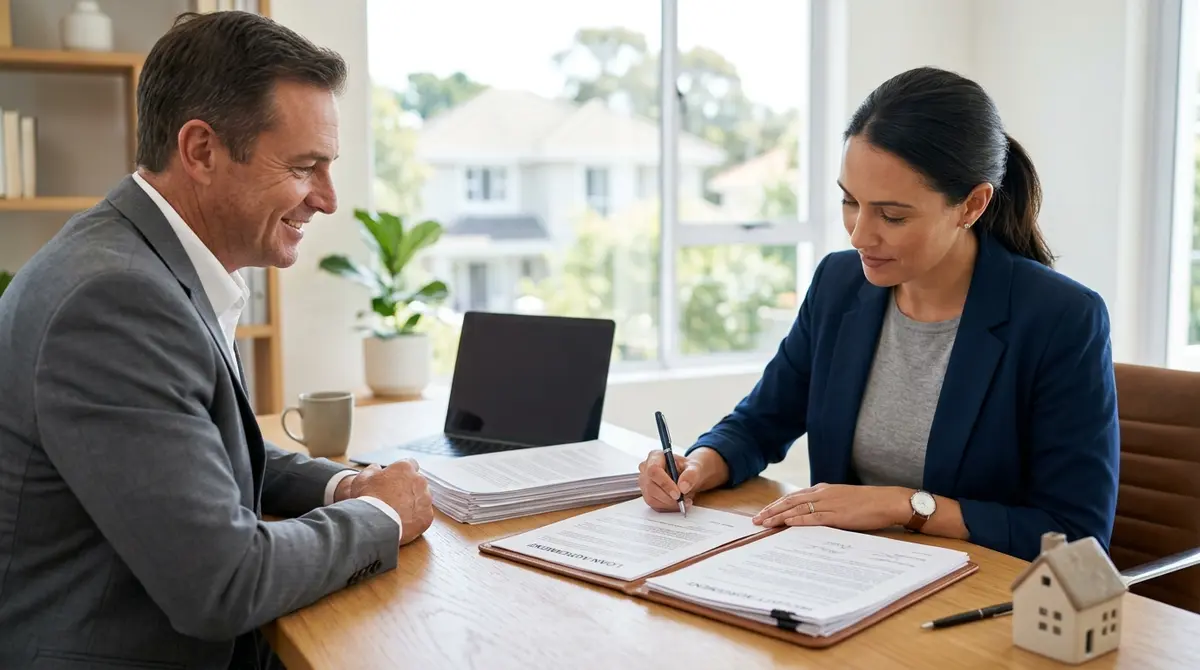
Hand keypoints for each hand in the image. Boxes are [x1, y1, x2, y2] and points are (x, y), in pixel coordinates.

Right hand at [346, 459, 433, 545]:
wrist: (375, 524)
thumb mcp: (363, 478)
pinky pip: (423, 515)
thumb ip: (372, 469)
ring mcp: (425, 499)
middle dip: (408, 488)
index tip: (396, 479)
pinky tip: (403, 522)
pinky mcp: (427, 516)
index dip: (402, 472)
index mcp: (405, 468)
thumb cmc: (368, 499)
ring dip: (413, 503)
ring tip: (397, 512)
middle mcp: (419, 481)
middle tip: (393, 498)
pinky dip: (415, 518)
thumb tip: (376, 468)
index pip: (410, 463)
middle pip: (417, 482)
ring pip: (422, 499)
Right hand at [638, 450, 702, 512]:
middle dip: (668, 497)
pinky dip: (668, 507)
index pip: (653, 470)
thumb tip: (683, 486)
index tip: (678, 494)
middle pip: (651, 486)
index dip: (665, 483)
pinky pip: (654, 505)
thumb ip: (691, 475)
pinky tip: (678, 503)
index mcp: (655, 456)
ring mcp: (644, 482)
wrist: (688, 477)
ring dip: (669, 504)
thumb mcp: (695, 468)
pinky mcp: (647, 494)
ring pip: (651, 498)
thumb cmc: (689, 469)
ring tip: (684, 501)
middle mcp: (646, 468)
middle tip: (684, 501)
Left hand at [752, 483, 911, 530]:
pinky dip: (797, 520)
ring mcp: (829, 504)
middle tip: (756, 519)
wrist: (887, 501)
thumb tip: (813, 514)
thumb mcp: (843, 499)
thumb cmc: (868, 503)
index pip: (794, 496)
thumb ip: (827, 504)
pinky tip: (786, 523)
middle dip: (771, 510)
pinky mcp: (837, 515)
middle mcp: (823, 494)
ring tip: (764, 523)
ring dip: (778, 516)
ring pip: (797, 509)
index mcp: (824, 489)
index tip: (764, 512)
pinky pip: (813, 517)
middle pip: (790, 501)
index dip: (777, 504)